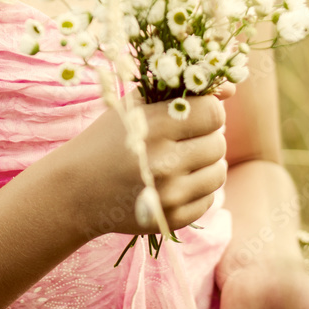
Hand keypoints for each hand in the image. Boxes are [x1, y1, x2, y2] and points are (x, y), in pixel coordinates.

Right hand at [61, 93, 227, 239]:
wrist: (75, 191)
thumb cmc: (106, 140)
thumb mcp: (134, 106)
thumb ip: (180, 92)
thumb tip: (233, 88)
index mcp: (153, 127)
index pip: (213, 113)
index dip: (207, 110)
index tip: (192, 112)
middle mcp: (164, 162)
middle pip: (218, 142)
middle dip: (204, 136)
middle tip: (181, 137)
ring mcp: (170, 195)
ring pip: (218, 172)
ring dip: (205, 163)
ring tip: (180, 158)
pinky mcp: (174, 219)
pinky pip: (209, 198)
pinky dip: (197, 188)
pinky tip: (173, 181)